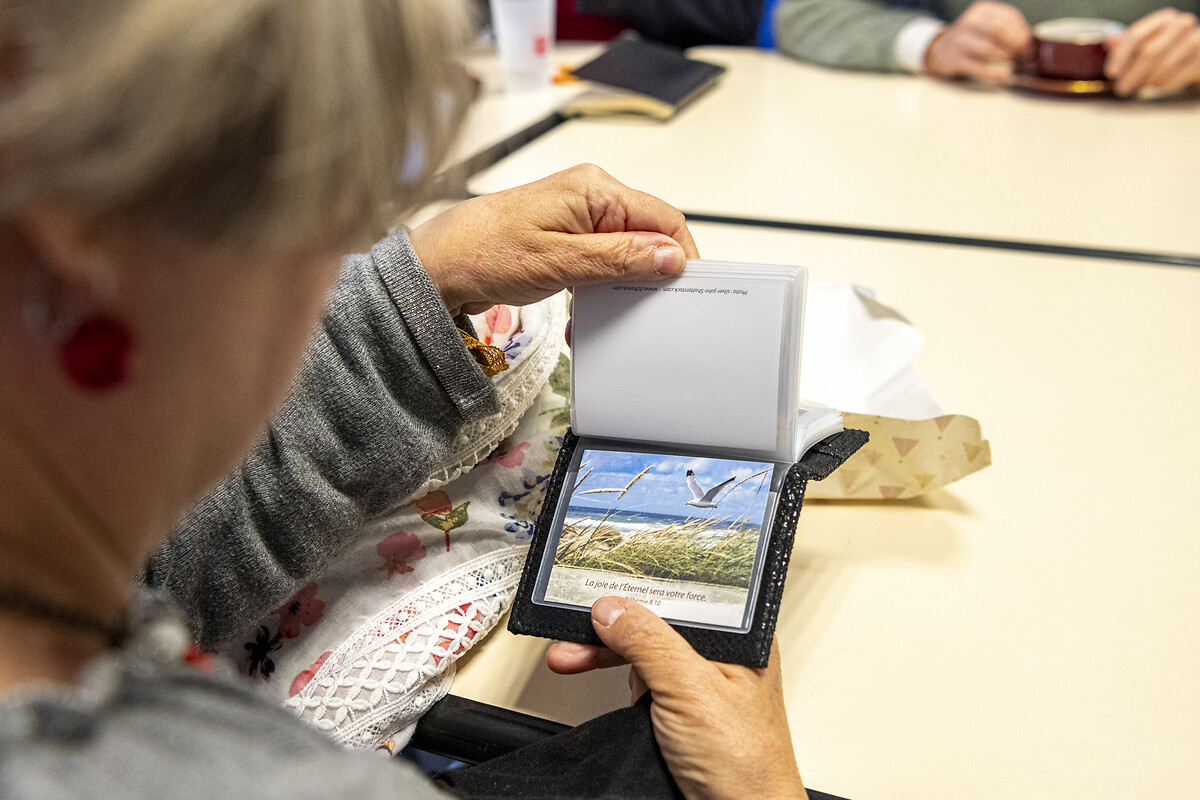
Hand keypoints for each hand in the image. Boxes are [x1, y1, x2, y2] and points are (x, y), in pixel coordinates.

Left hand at [409, 164, 697, 314]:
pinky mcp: (566, 237)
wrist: (439, 264)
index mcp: (595, 189)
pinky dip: (600, 287)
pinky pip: (601, 260)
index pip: (664, 217)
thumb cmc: (484, 252)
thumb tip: (669, 256)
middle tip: (644, 307)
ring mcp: (578, 217)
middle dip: (649, 274)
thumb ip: (620, 257)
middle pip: (647, 235)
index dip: (679, 255)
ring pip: (625, 251)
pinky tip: (586, 310)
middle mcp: (590, 196)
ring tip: (605, 311)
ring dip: (620, 285)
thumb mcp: (561, 262)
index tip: (682, 289)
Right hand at [547, 597, 806, 799]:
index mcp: (738, 636)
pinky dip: (616, 680)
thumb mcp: (691, 691)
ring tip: (573, 656)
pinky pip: (641, 680)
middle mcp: (720, 653)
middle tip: (574, 633)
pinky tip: (602, 678)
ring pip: (643, 650)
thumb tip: (613, 609)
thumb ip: (650, 645)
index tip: (597, 594)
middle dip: (612, 628)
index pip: (681, 595)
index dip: (638, 591)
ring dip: (606, 653)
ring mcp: (699, 681)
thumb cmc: (746, 763)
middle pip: (656, 622)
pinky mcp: (680, 706)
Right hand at [923, 1, 1031, 81]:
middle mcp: (969, 22)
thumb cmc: (970, 39)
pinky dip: (994, 72)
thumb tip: (1030, 42)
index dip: (1023, 31)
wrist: (940, 50)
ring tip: (1015, 63)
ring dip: (1006, 56)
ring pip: (989, 47)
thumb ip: (1005, 29)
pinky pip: (978, 67)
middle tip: (1024, 55)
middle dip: (1016, 43)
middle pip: (999, 30)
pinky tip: (1004, 75)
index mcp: (981, 10)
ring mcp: (961, 40)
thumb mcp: (985, 25)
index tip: (1029, 45)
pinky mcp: (956, 59)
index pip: (1008, 17)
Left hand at [1105, 8, 1199, 96]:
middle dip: (1132, 74)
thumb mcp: (1148, 41)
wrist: (1196, 56)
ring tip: (1139, 86)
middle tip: (1122, 88)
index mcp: (1164, 19)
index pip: (1137, 35)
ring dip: (1146, 82)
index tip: (1112, 73)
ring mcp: (1194, 41)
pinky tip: (1156, 86)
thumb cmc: (1167, 49)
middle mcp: (1181, 25)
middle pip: (1149, 53)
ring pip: (1162, 68)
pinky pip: (1175, 78)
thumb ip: (1127, 42)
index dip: (1121, 56)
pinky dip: (1161, 86)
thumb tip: (1109, 43)